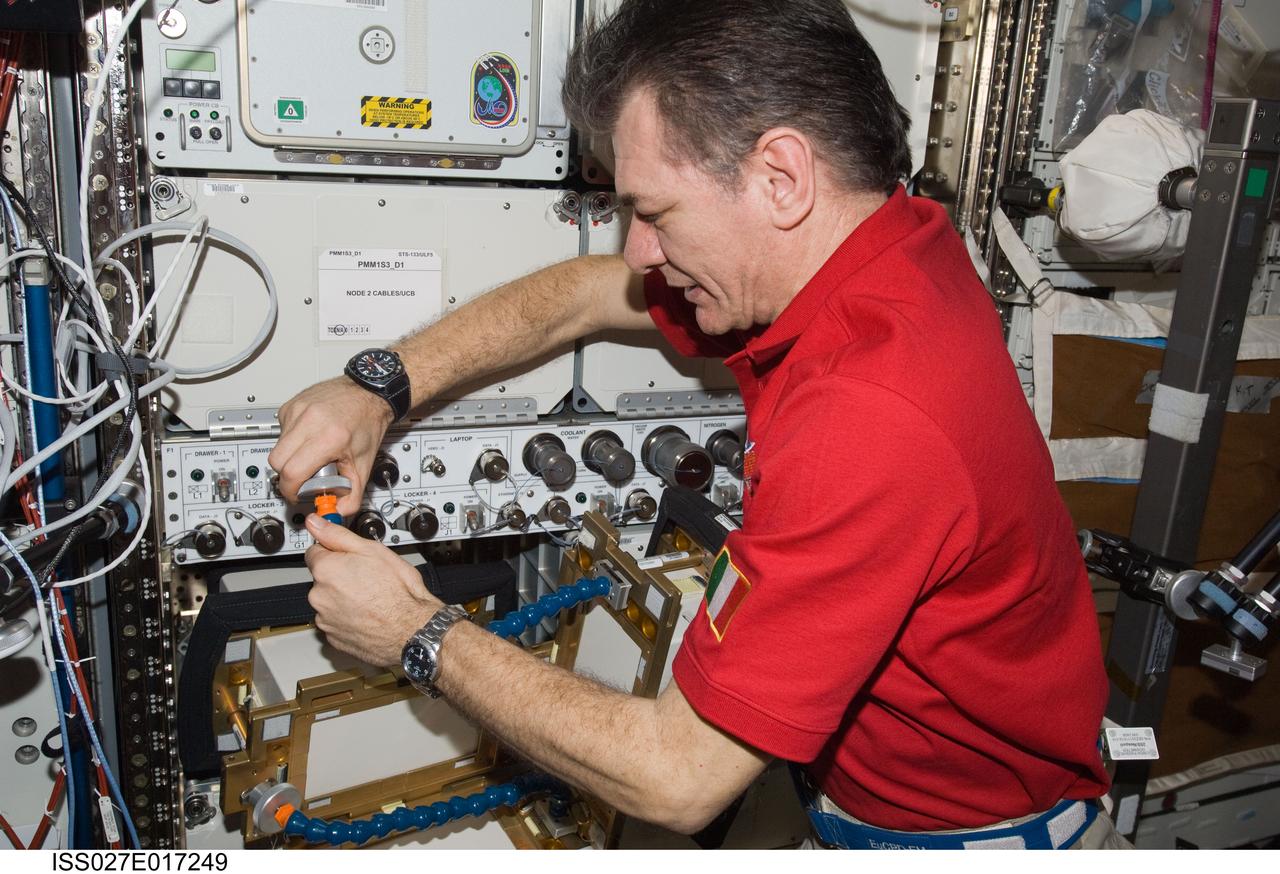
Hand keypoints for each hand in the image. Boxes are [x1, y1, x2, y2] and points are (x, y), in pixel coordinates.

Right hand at [268, 377, 393, 515]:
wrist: (369, 393)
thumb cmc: (368, 423)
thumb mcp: (365, 465)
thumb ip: (352, 496)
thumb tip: (336, 513)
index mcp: (329, 437)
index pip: (292, 472)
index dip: (291, 490)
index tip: (297, 493)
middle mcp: (310, 421)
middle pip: (276, 461)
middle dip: (286, 475)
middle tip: (302, 477)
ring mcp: (298, 410)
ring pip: (276, 446)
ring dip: (289, 456)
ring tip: (310, 454)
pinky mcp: (291, 405)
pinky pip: (280, 431)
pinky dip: (291, 440)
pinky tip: (308, 438)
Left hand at [303, 514, 440, 666]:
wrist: (413, 630)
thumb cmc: (399, 592)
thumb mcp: (372, 550)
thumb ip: (338, 535)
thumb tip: (316, 523)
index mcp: (325, 570)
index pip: (314, 552)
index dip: (334, 552)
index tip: (347, 556)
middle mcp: (319, 596)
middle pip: (322, 579)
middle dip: (339, 577)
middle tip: (366, 578)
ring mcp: (325, 620)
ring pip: (329, 602)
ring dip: (343, 599)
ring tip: (370, 599)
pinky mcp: (334, 638)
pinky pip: (336, 622)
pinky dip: (347, 618)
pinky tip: (367, 615)